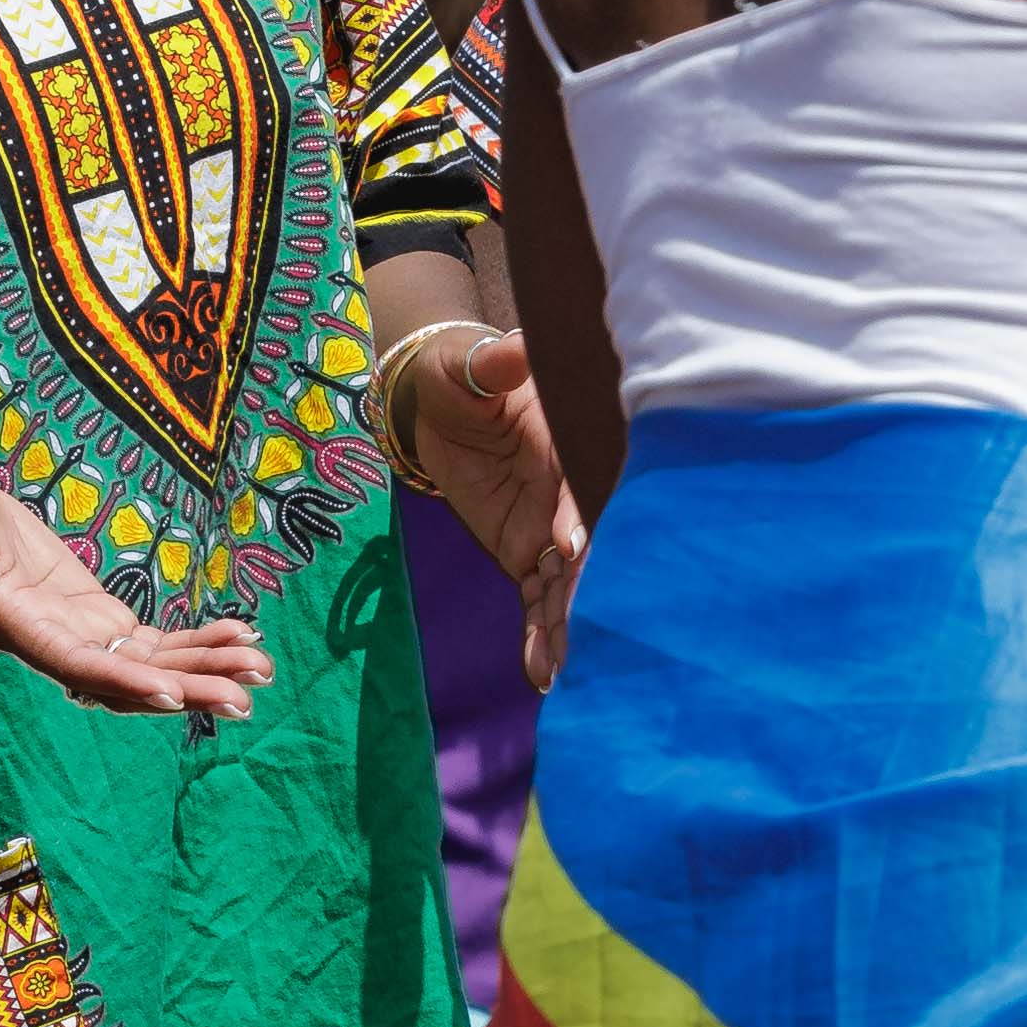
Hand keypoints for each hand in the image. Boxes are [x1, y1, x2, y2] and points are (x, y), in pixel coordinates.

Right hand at [0, 462, 273, 719]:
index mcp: (14, 628)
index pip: (74, 667)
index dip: (123, 683)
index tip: (173, 695)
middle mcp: (52, 644)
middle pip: (126, 681)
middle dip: (186, 688)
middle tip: (246, 696)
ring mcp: (77, 634)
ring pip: (148, 667)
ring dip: (204, 670)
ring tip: (261, 669)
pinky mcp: (94, 616)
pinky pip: (150, 643)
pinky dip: (195, 642)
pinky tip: (241, 636)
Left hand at [397, 333, 588, 688]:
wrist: (440, 401)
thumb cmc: (461, 374)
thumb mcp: (471, 367)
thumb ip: (494, 366)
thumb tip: (515, 351)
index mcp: (567, 448)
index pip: (580, 485)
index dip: (579, 515)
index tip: (571, 546)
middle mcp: (569, 495)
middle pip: (585, 548)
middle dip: (585, 590)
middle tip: (584, 634)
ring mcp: (550, 530)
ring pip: (565, 585)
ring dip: (566, 628)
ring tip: (567, 671)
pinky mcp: (525, 553)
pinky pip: (537, 599)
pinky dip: (542, 635)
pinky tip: (545, 675)